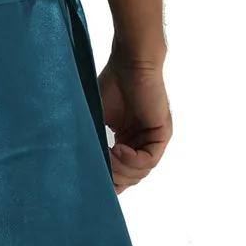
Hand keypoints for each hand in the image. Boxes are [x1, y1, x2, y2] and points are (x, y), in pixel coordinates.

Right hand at [98, 53, 172, 193]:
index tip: (90, 182)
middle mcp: (142, 144)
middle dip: (113, 177)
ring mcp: (153, 140)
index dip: (109, 181)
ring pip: (140, 171)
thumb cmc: (111, 85)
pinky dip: (132, 160)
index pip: (122, 173)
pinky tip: (117, 149)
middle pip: (131, 177)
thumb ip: (94, 141)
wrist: (129, 63)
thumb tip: (84, 165)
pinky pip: (149, 159)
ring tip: (106, 157)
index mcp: (128, 141)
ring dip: (121, 169)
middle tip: (97, 166)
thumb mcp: (97, 119)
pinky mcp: (161, 134)